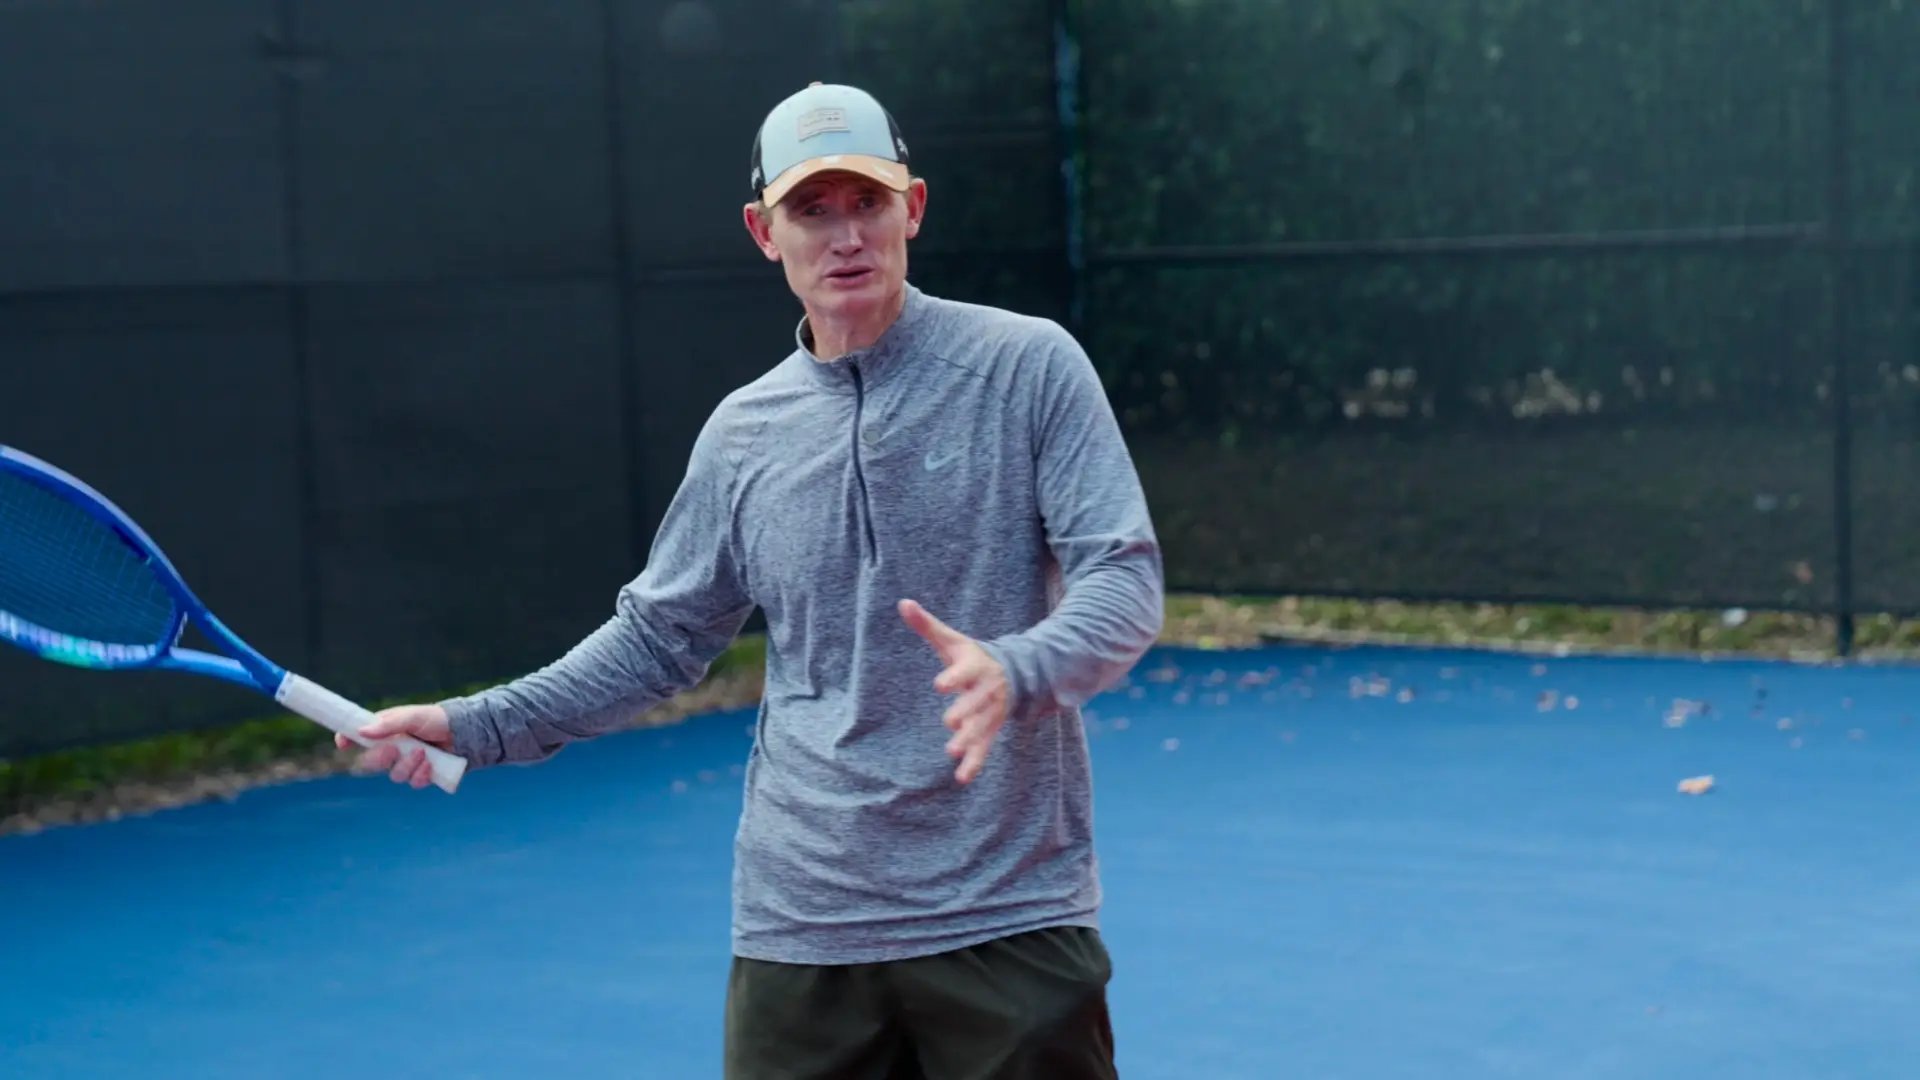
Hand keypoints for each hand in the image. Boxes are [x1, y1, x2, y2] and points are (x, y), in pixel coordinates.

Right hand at [334, 704, 453, 789]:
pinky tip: (431, 764)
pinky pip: (413, 783)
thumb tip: (362, 732)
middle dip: (380, 759)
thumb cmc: (437, 719)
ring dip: (407, 765)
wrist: (466, 732)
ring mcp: (406, 763)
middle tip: (393, 750)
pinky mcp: (421, 775)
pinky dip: (421, 774)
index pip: (358, 737)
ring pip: (394, 775)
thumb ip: (389, 724)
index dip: (346, 740)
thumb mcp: (413, 716)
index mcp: (385, 730)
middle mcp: (393, 748)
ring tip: (423, 753)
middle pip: (371, 763)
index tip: (342, 744)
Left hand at [899, 599, 1008, 783]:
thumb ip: (927, 625)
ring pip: (981, 727)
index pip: (964, 672)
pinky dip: (975, 763)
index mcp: (976, 667)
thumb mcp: (952, 640)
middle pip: (976, 702)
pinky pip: (984, 748)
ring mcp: (990, 712)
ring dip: (969, 740)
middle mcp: (986, 691)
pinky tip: (962, 777)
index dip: (953, 677)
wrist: (1012, 673)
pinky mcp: (990, 730)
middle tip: (950, 722)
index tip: (939, 684)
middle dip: (965, 712)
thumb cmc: (971, 656)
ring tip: (953, 750)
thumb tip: (903, 602)